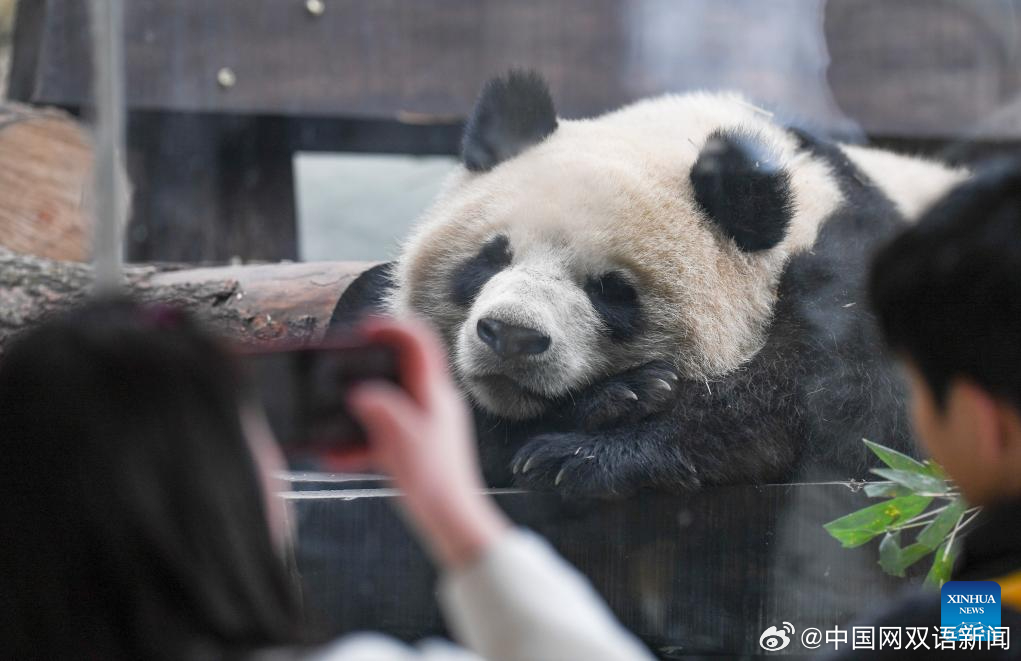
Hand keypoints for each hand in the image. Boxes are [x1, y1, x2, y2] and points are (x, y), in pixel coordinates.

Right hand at [346, 317, 508, 568]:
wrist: (452, 521)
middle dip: (366, 371)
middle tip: (340, 371)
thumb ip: (380, 408)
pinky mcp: (417, 448)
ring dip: (358, 414)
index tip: (364, 328)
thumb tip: (360, 392)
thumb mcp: (401, 438)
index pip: (420, 342)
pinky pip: (384, 435)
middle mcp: (434, 404)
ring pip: (387, 406)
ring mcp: (426, 426)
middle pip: (399, 372)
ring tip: (331, 428)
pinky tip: (337, 458)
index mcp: (436, 393)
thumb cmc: (435, 480)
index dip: (392, 327)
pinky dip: (361, 443)